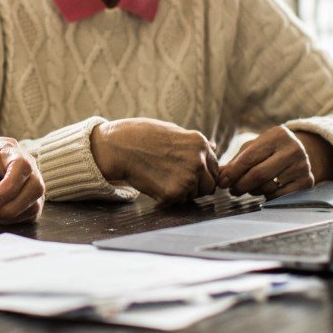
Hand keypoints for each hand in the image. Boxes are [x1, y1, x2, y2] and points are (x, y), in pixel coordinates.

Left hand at [0, 137, 45, 222]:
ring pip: (36, 201)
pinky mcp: (30, 199)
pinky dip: (15, 219)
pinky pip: (32, 212)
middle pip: (35, 185)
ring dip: (12, 213)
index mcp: (4, 148)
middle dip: (12, 204)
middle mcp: (23, 162)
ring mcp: (29, 181)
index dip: (10, 186)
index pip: (21, 165)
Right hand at [90, 118, 220, 204]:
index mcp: (200, 143)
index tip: (186, 172)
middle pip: (210, 185)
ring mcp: (188, 177)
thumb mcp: (172, 131)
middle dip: (197, 186)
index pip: (215, 168)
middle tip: (175, 180)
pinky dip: (169, 198)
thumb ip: (193, 144)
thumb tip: (215, 147)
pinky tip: (156, 185)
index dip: (202, 173)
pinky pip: (179, 202)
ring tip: (163, 179)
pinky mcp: (174, 192)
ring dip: (183, 192)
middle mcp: (198, 160)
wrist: (118, 147)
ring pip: (195, 195)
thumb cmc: (141, 136)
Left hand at [219, 126, 332, 198]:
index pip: (249, 157)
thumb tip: (219, 175)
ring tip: (248, 187)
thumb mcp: (254, 148)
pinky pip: (280, 196)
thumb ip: (236, 160)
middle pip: (259, 174)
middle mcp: (293, 149)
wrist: (300, 153)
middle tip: (232, 190)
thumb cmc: (269, 150)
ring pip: (269, 186)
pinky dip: (267, 196)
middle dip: (240, 185)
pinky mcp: (307, 182)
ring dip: (253, 191)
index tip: (221, 182)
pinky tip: (264, 191)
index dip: (233, 172)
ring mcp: (302, 166)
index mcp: (277, 135)